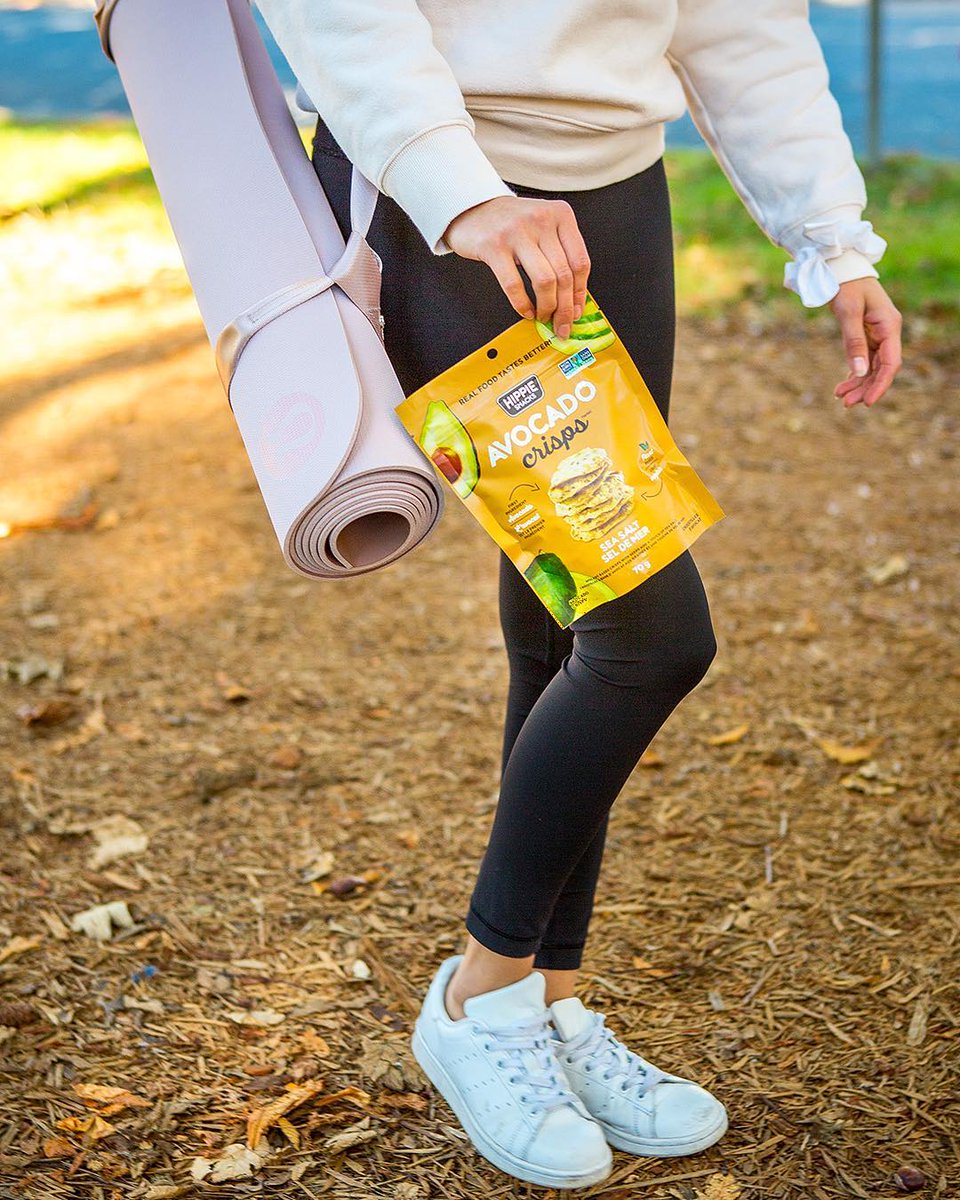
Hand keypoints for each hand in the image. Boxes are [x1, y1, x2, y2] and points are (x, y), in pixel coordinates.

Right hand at [442, 196, 590, 338]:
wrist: (474, 206)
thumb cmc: (512, 222)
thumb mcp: (543, 227)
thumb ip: (560, 253)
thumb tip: (572, 297)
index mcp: (560, 215)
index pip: (580, 262)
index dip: (580, 293)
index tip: (577, 311)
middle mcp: (541, 220)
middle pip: (563, 275)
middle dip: (565, 308)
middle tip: (562, 323)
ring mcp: (517, 232)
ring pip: (544, 281)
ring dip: (547, 307)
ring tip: (543, 316)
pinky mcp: (494, 246)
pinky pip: (514, 285)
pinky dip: (522, 304)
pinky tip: (526, 311)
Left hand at [829, 277, 902, 407]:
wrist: (840, 269)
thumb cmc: (846, 285)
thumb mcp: (848, 312)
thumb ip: (854, 342)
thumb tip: (859, 372)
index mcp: (889, 326)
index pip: (891, 363)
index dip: (881, 385)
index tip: (868, 402)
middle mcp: (887, 332)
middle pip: (881, 369)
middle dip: (866, 388)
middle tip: (846, 404)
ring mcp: (878, 334)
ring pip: (872, 367)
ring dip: (858, 384)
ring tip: (840, 398)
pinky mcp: (867, 335)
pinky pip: (864, 360)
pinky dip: (854, 373)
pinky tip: (843, 386)